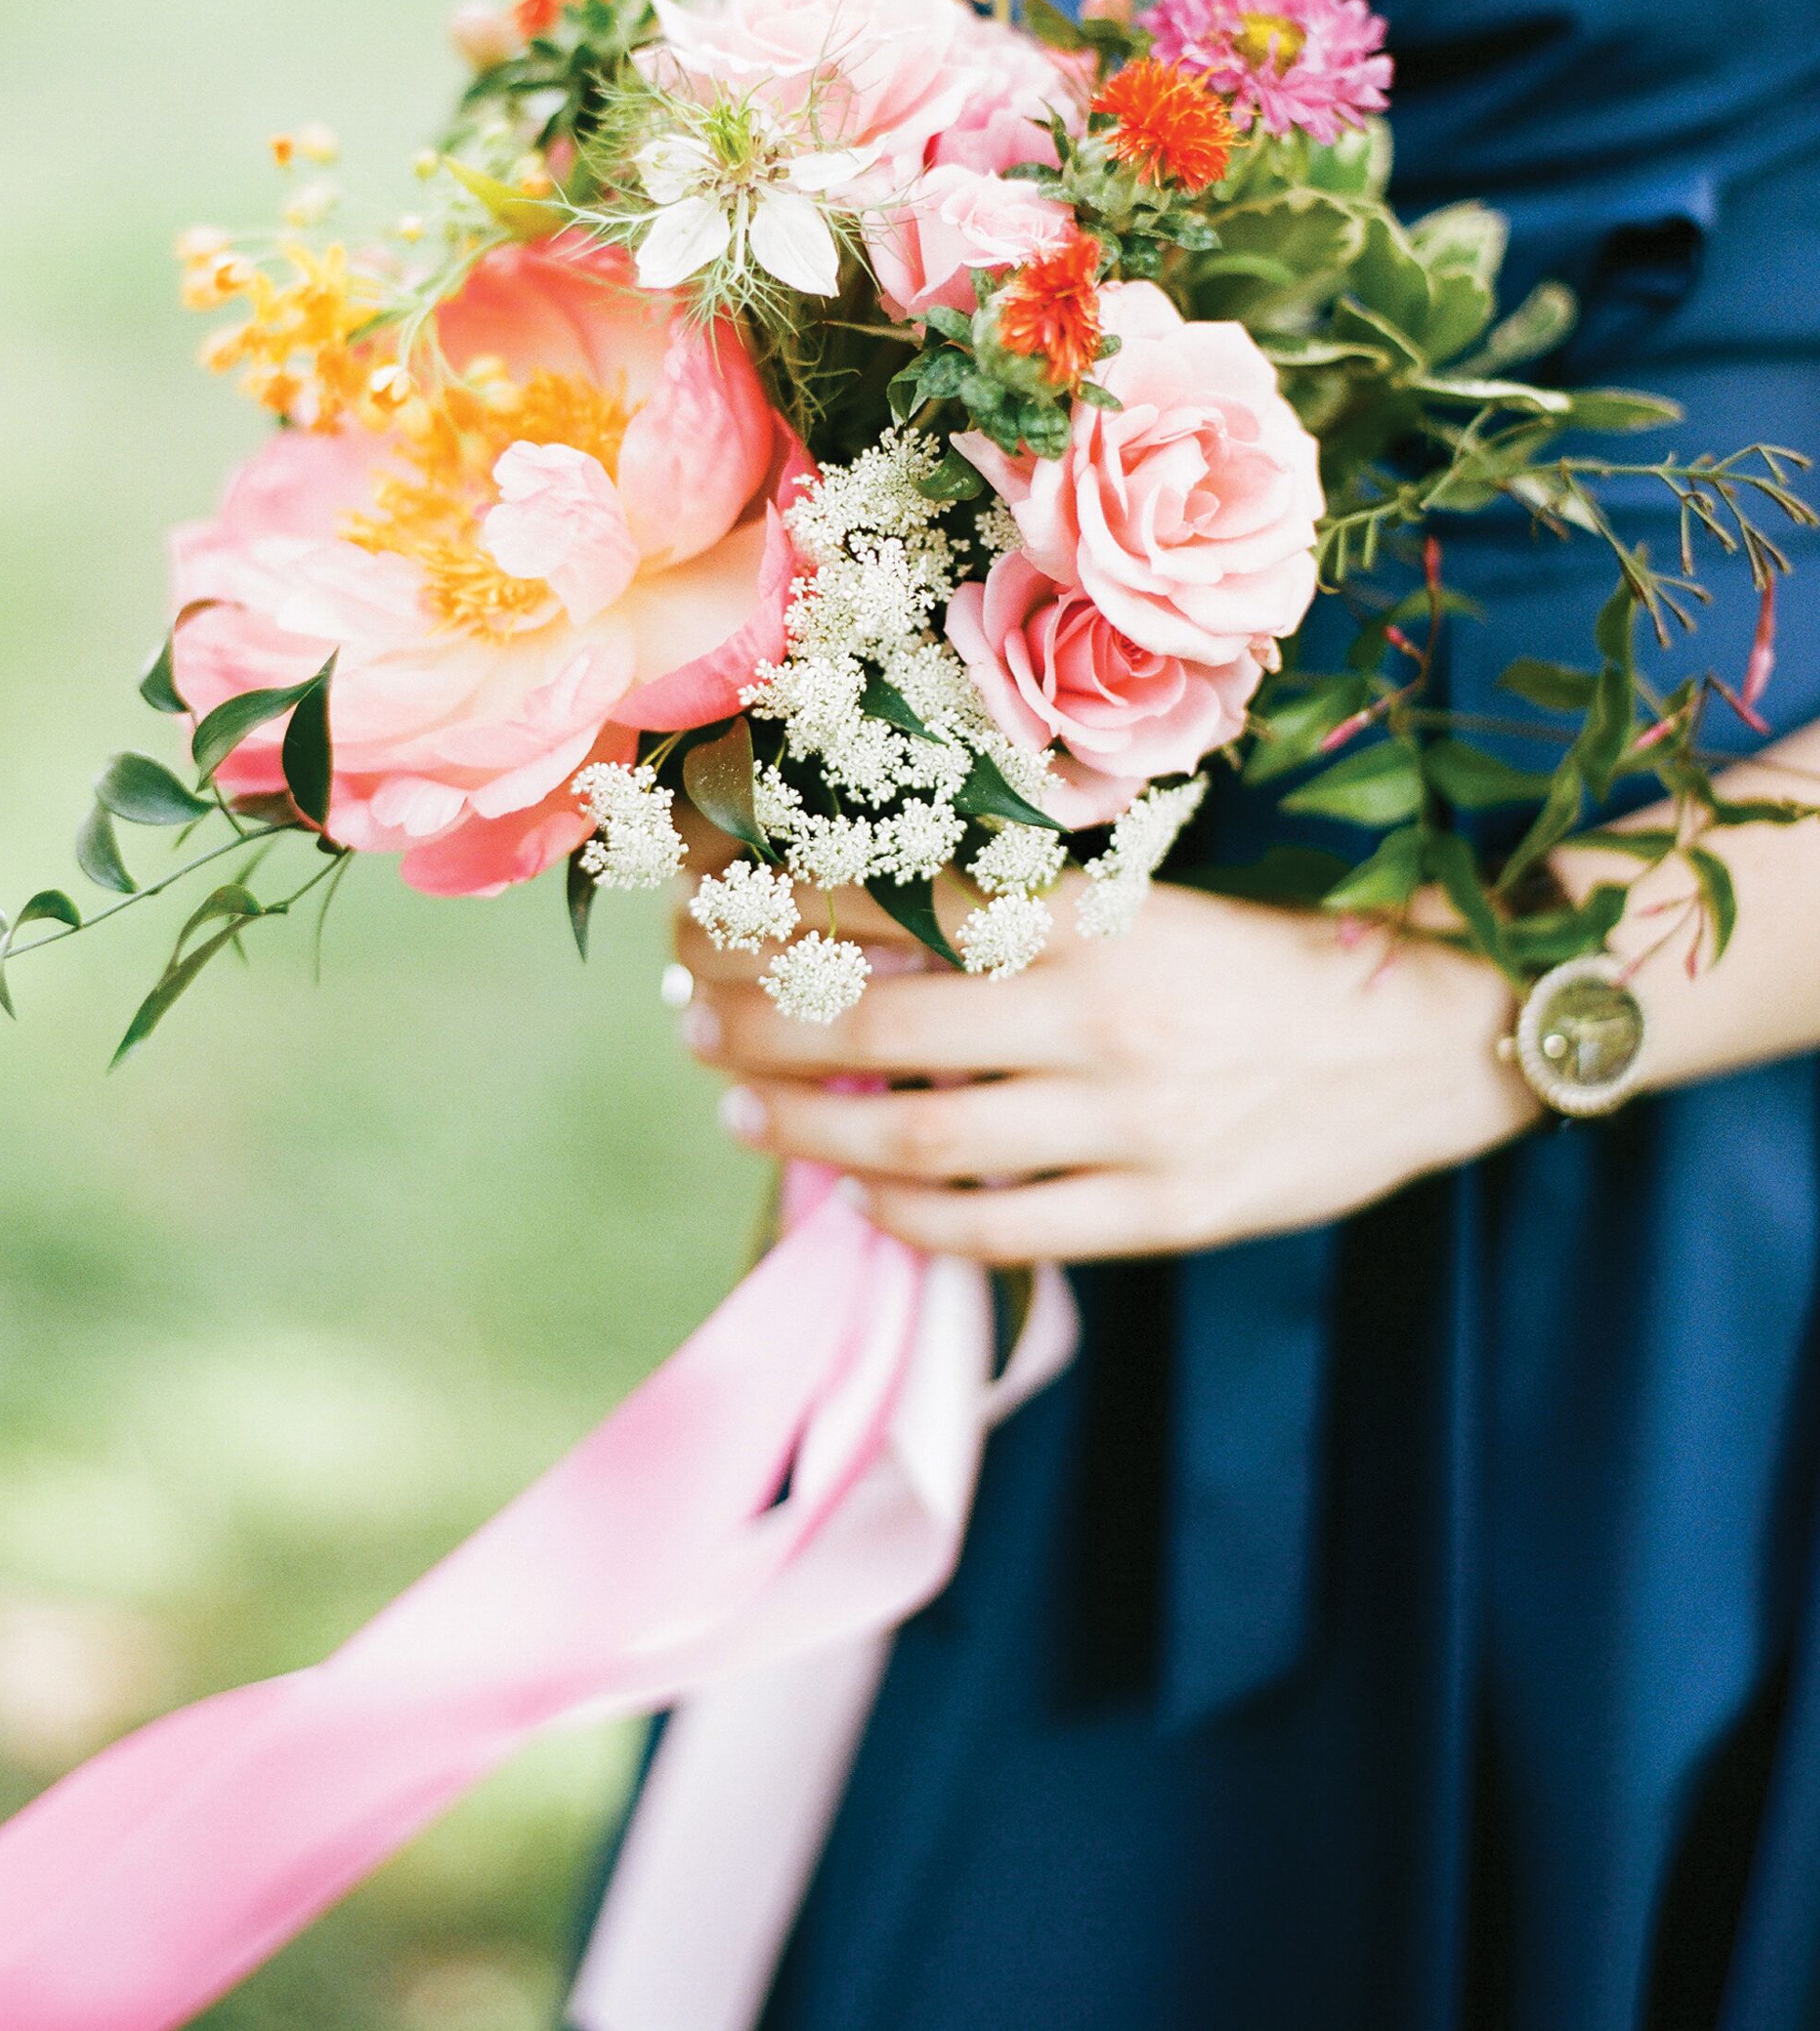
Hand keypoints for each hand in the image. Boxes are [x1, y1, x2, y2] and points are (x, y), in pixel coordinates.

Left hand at [676, 872, 1539, 1264]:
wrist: (1441, 1037)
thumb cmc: (1288, 953)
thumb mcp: (1163, 900)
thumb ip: (1036, 917)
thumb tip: (877, 928)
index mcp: (1103, 919)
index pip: (901, 908)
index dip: (790, 910)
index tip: (713, 909)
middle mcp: (1104, 1019)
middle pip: (882, 1027)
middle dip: (763, 1022)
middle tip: (692, 1017)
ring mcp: (1132, 1127)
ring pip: (923, 1141)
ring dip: (808, 1126)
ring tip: (738, 1111)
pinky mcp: (1165, 1214)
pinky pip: (1002, 1233)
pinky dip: (911, 1220)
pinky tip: (857, 1199)